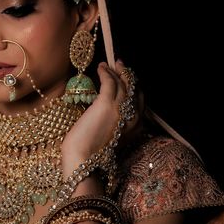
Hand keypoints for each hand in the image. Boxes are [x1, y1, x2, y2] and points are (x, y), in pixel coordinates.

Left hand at [61, 59, 143, 174]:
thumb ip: (114, 124)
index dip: (133, 87)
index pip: (140, 101)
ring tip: (109, 65)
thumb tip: (107, 111)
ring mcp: (121, 109)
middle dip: (128, 76)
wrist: (83, 158)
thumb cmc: (91, 151)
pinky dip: (106, 72)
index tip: (126, 78)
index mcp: (136, 127)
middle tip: (120, 65)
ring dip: (116, 71)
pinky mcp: (106, 104)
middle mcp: (133, 117)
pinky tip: (100, 68)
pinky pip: (109, 81)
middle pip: (134, 89)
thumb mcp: (110, 137)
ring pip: (123, 83)